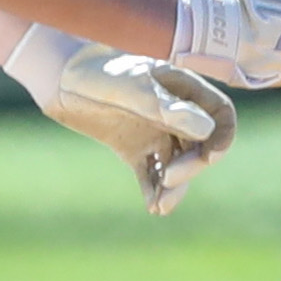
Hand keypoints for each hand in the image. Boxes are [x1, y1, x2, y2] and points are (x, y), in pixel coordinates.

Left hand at [2, 23, 236, 216]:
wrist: (58, 79)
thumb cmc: (95, 73)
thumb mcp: (129, 88)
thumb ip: (165, 108)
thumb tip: (206, 130)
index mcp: (182, 89)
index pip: (220, 115)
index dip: (221, 137)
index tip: (209, 158)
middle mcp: (174, 112)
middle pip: (200, 145)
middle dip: (191, 166)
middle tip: (169, 179)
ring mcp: (155, 131)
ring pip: (177, 163)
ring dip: (174, 185)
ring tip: (160, 206)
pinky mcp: (133, 148)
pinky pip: (151, 172)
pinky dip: (153, 189)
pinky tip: (152, 207)